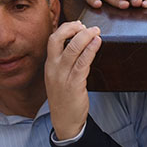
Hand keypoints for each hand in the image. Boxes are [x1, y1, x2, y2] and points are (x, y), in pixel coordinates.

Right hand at [45, 21, 101, 139]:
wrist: (65, 121)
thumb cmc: (66, 97)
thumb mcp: (60, 77)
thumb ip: (65, 61)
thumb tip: (80, 43)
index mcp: (49, 65)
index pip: (53, 39)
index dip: (66, 28)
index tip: (78, 25)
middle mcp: (53, 68)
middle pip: (58, 39)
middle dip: (73, 28)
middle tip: (87, 26)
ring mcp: (62, 76)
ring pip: (72, 49)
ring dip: (85, 37)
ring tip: (96, 31)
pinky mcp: (73, 84)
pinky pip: (82, 63)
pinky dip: (90, 50)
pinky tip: (97, 43)